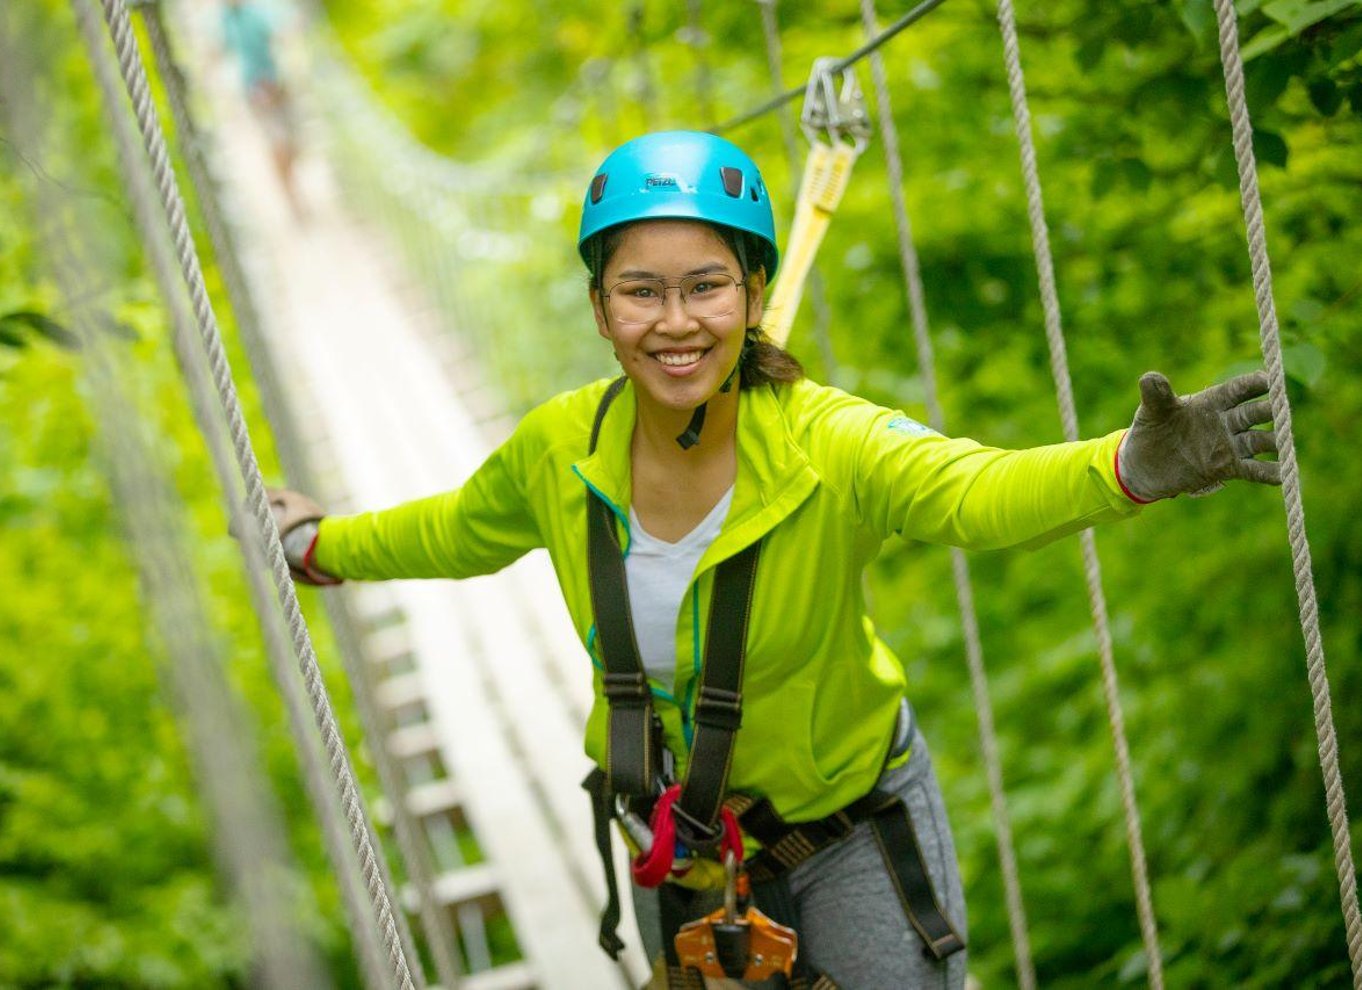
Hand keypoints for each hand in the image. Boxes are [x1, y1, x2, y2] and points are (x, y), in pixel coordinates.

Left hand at [1117, 370, 1280, 501]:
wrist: (1143, 466)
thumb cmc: (1150, 431)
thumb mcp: (1151, 412)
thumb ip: (1156, 395)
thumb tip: (1149, 378)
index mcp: (1211, 401)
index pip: (1239, 389)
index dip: (1256, 383)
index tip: (1270, 379)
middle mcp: (1227, 421)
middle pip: (1256, 413)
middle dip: (1271, 410)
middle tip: (1282, 410)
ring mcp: (1230, 445)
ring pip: (1261, 440)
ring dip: (1276, 441)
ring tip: (1286, 443)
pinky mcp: (1229, 468)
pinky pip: (1255, 470)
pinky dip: (1269, 472)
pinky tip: (1283, 475)